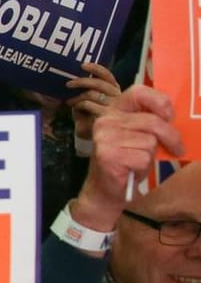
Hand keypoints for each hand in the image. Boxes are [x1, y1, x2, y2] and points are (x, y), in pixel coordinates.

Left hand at [65, 61, 121, 142]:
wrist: (96, 136)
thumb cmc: (91, 118)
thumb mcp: (89, 102)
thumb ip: (87, 91)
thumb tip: (74, 79)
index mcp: (114, 90)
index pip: (107, 76)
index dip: (96, 69)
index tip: (83, 65)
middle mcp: (117, 96)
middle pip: (99, 83)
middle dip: (82, 81)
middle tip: (69, 84)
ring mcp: (113, 106)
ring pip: (92, 93)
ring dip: (78, 96)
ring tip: (70, 101)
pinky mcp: (106, 115)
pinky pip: (89, 104)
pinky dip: (79, 104)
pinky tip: (75, 108)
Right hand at [74, 84, 184, 230]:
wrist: (105, 190)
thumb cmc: (127, 161)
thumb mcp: (139, 135)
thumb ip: (152, 122)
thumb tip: (178, 117)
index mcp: (114, 110)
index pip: (138, 92)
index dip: (160, 102)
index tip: (169, 117)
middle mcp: (106, 121)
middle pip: (153, 122)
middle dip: (170, 137)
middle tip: (176, 148)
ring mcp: (104, 138)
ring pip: (150, 141)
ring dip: (152, 155)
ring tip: (141, 160)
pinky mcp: (107, 155)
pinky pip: (143, 157)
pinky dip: (144, 167)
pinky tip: (133, 169)